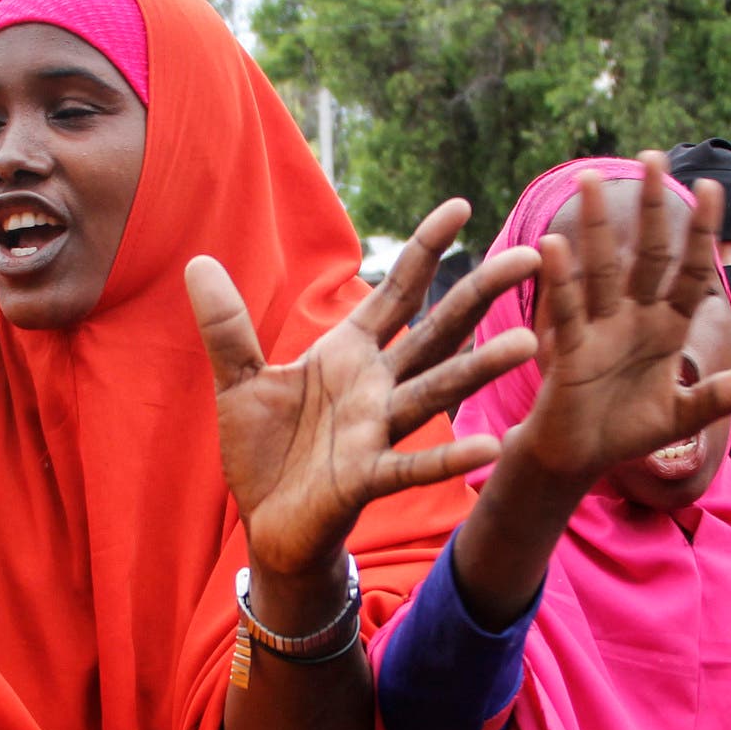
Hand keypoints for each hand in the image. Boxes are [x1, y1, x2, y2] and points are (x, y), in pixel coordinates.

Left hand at [187, 201, 537, 580]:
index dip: (427, 250)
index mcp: (350, 355)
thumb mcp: (239, 379)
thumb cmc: (265, 452)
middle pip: (439, 330)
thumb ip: (226, 325)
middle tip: (533, 254)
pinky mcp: (368, 478)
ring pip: (437, 391)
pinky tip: (489, 446)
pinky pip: (414, 464)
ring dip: (481, 369)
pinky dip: (450, 456)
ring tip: (530, 342)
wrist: (267, 525)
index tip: (461, 204)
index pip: (398, 292)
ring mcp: (377, 432)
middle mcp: (376, 387)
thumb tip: (196, 261)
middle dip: (481, 293)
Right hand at [508, 157, 730, 488]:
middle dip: (651, 209)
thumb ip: (719, 395)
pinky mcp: (570, 352)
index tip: (713, 188)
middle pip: (646, 255)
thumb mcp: (680, 416)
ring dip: (595, 225)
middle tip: (652, 157)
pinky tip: (554, 244)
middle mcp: (633, 318)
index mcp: (665, 328)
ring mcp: (600, 330)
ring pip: (601, 269)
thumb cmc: (626, 431)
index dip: (701, 233)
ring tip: (589, 178)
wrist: (577, 459)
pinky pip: (567, 311)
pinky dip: (562, 281)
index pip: (691, 272)